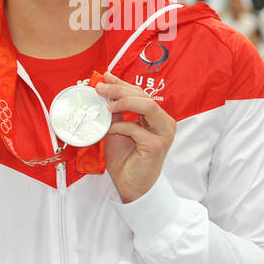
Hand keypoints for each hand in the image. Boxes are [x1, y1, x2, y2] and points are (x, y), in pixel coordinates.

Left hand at [96, 71, 175, 203]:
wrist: (130, 185)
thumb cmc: (125, 159)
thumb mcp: (117, 130)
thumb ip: (115, 113)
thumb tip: (103, 91)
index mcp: (156, 117)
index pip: (140, 94)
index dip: (122, 84)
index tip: (104, 77)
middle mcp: (164, 122)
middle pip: (144, 96)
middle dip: (119, 89)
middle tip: (100, 88)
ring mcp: (163, 133)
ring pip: (147, 106)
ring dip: (124, 102)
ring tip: (107, 105)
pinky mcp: (156, 145)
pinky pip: (136, 128)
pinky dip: (119, 126)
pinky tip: (109, 130)